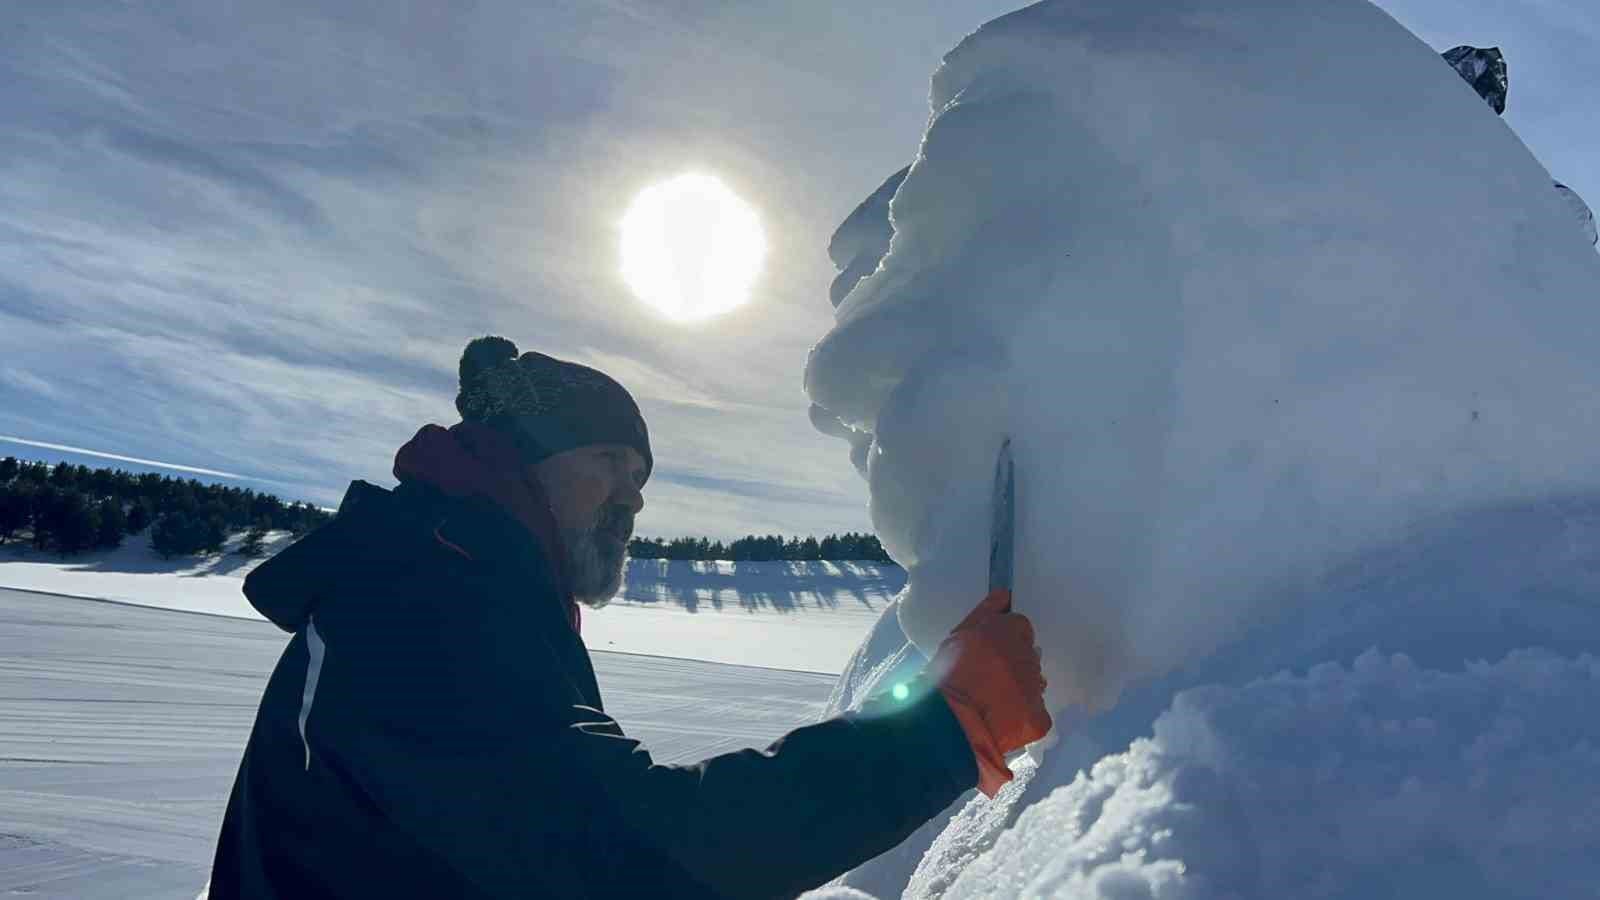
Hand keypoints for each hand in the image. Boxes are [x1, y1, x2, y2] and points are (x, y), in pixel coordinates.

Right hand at [933, 588, 1051, 796]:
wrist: (953, 719)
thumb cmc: (950, 672)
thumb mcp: (960, 633)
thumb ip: (985, 612)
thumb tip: (1005, 595)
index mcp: (1014, 631)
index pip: (1019, 628)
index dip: (1003, 640)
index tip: (988, 652)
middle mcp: (1032, 656)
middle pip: (1027, 657)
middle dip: (1012, 665)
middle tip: (986, 679)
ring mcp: (1037, 688)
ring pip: (1032, 685)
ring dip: (1018, 690)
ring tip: (990, 702)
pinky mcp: (1039, 718)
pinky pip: (1036, 715)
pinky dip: (1023, 718)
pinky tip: (1001, 720)